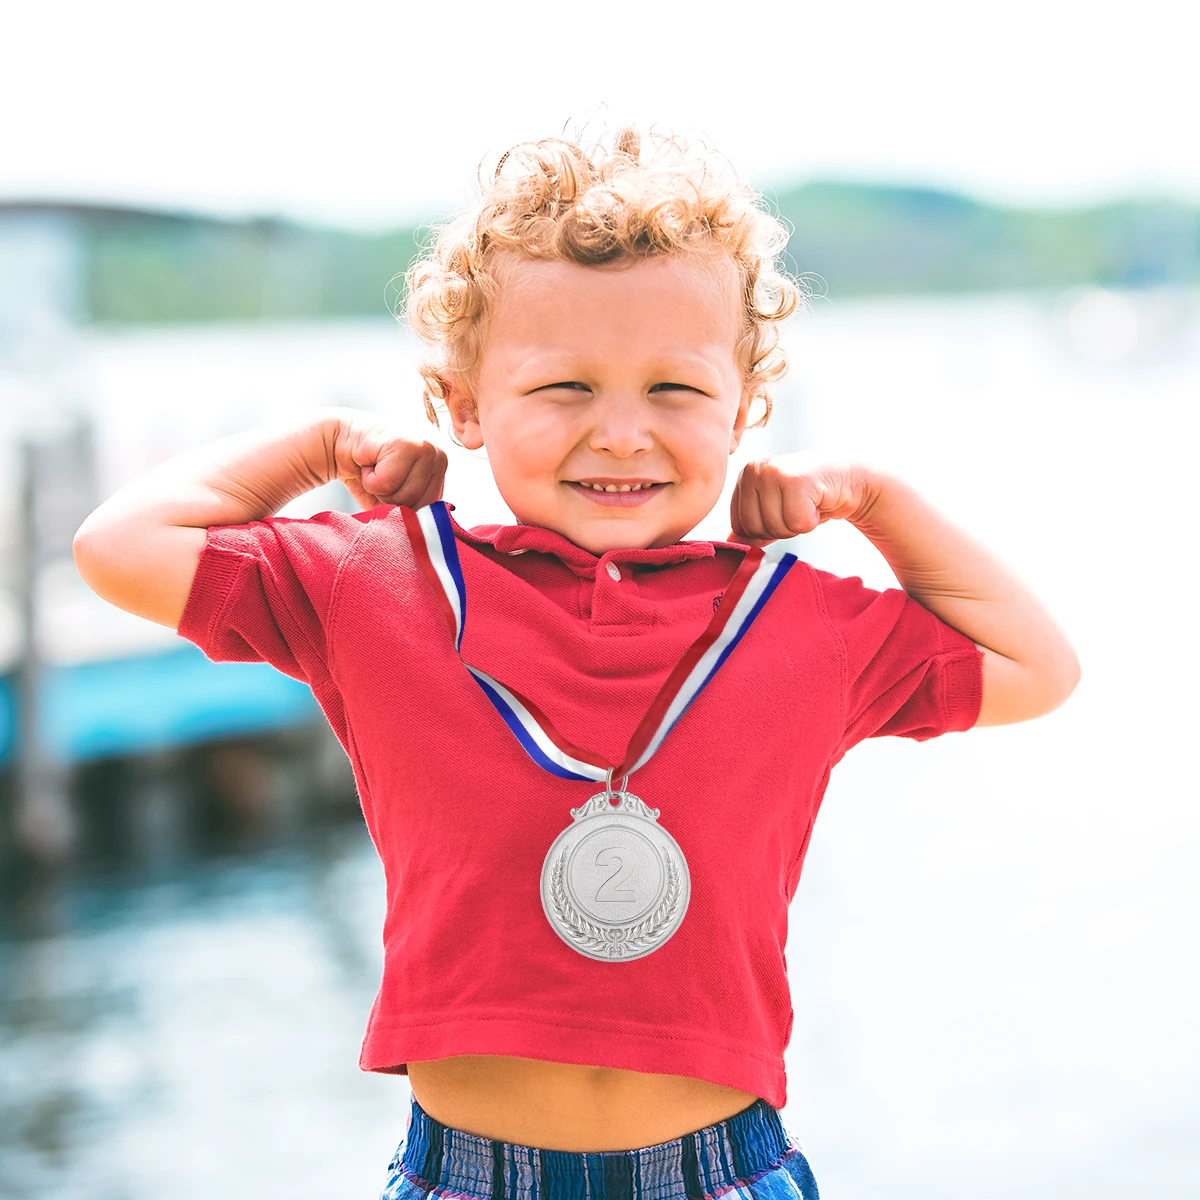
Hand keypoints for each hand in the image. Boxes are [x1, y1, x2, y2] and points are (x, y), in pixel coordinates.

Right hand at [324, 409, 447, 510]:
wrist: (340, 443)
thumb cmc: (368, 473)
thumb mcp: (393, 499)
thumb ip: (410, 513)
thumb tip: (415, 530)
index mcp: (440, 471)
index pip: (430, 511)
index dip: (402, 507)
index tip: (390, 486)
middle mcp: (439, 457)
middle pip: (419, 505)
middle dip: (390, 499)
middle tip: (380, 476)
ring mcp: (426, 449)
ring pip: (405, 495)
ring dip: (379, 488)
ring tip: (375, 469)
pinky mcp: (407, 445)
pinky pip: (388, 482)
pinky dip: (371, 479)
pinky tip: (369, 462)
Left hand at [728, 454, 876, 545]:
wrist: (848, 479)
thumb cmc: (809, 496)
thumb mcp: (774, 510)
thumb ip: (751, 526)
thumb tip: (729, 543)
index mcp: (745, 476)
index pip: (739, 526)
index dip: (764, 530)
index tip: (783, 511)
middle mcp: (755, 470)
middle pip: (755, 529)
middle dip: (781, 529)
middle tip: (798, 508)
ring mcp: (774, 473)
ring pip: (776, 527)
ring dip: (798, 524)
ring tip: (808, 504)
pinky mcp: (796, 481)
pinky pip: (797, 523)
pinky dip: (812, 521)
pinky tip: (818, 502)